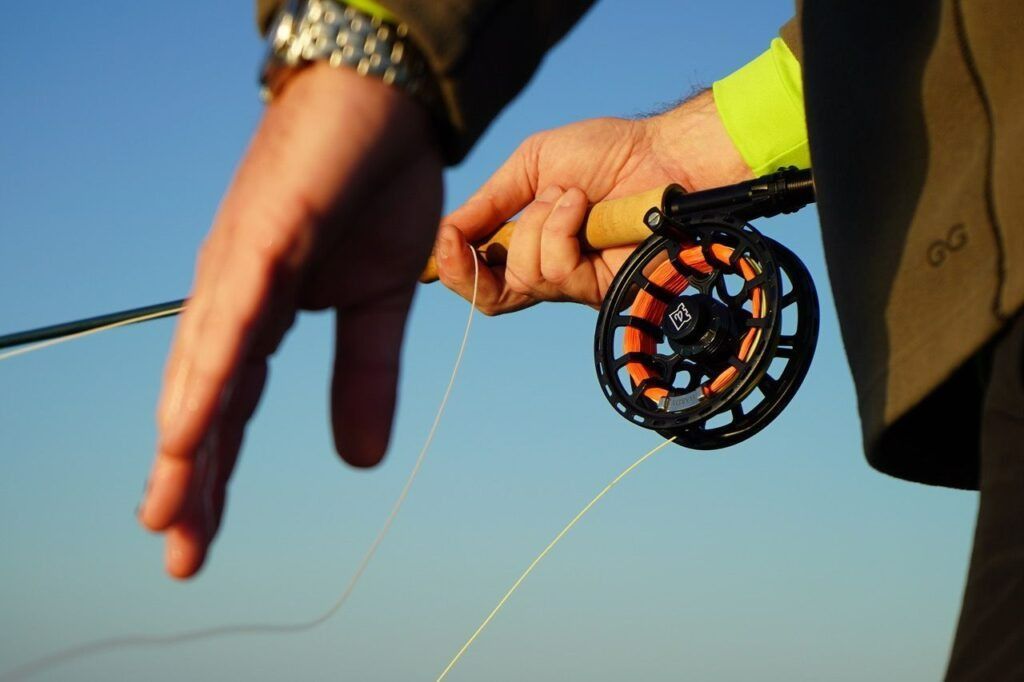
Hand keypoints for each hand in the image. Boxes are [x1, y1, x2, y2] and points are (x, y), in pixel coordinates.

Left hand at [138, 64, 442, 578]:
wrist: (388, 103)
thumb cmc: (376, 189)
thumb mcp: (383, 303)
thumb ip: (364, 376)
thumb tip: (360, 461)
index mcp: (262, 315)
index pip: (231, 409)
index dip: (215, 475)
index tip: (199, 543)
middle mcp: (233, 298)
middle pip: (203, 402)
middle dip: (188, 481)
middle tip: (177, 555)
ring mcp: (241, 266)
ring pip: (202, 368)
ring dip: (182, 443)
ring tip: (165, 514)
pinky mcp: (261, 235)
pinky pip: (230, 316)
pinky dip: (206, 374)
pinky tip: (184, 428)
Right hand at [435, 90, 750, 312]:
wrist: (662, 153)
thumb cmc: (607, 154)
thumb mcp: (530, 166)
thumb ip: (488, 203)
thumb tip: (444, 234)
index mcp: (529, 245)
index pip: (483, 281)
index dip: (455, 270)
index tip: (444, 240)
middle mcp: (551, 273)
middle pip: (493, 298)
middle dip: (475, 262)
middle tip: (481, 229)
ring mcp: (578, 284)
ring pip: (527, 276)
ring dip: (540, 225)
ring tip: (570, 195)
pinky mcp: (604, 288)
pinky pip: (558, 270)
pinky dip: (562, 228)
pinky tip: (584, 207)